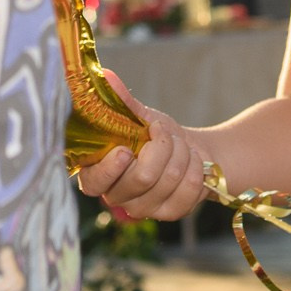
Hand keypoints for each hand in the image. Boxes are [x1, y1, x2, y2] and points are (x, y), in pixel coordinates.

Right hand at [73, 72, 209, 221]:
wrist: (190, 150)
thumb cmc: (155, 133)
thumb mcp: (138, 116)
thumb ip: (120, 101)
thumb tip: (106, 76)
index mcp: (98, 173)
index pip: (93, 183)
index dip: (110, 169)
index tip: (126, 149)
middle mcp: (116, 196)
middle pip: (141, 178)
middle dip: (162, 146)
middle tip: (164, 133)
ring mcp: (143, 208)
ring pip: (168, 180)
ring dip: (180, 153)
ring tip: (178, 145)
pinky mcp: (170, 213)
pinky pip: (188, 189)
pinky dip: (196, 167)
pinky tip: (192, 161)